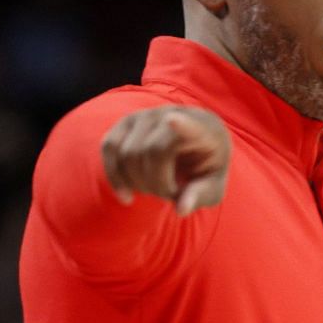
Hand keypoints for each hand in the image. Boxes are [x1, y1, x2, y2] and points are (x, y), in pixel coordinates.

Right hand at [100, 106, 230, 215]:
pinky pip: (109, 148)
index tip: (173, 120)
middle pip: (151, 153)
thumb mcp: (213, 187)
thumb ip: (200, 196)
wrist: (193, 147)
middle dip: (157, 184)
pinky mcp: (125, 122)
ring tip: (158, 188)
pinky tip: (127, 197)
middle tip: (171, 194)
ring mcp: (145, 115)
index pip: (190, 126)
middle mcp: (172, 114)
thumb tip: (181, 209)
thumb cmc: (205, 169)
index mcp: (203, 130)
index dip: (181, 124)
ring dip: (139, 183)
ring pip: (127, 153)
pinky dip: (115, 177)